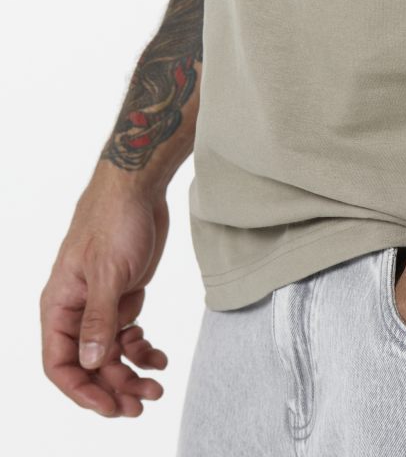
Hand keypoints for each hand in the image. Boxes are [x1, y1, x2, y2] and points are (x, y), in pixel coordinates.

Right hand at [40, 163, 170, 417]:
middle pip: (89, 364)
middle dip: (113, 387)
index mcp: (59, 306)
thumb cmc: (114, 220)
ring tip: (156, 385)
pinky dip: (143, 349)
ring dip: (131, 372)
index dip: (82, 390)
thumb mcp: (108, 272)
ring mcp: (101, 304)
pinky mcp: (123, 295)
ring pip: (110, 353)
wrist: (140, 186)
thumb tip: (93, 363)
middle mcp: (76, 310)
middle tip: (142, 404)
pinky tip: (159, 356)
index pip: (59, 364)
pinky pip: (128, 334)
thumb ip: (100, 319)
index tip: (110, 406)